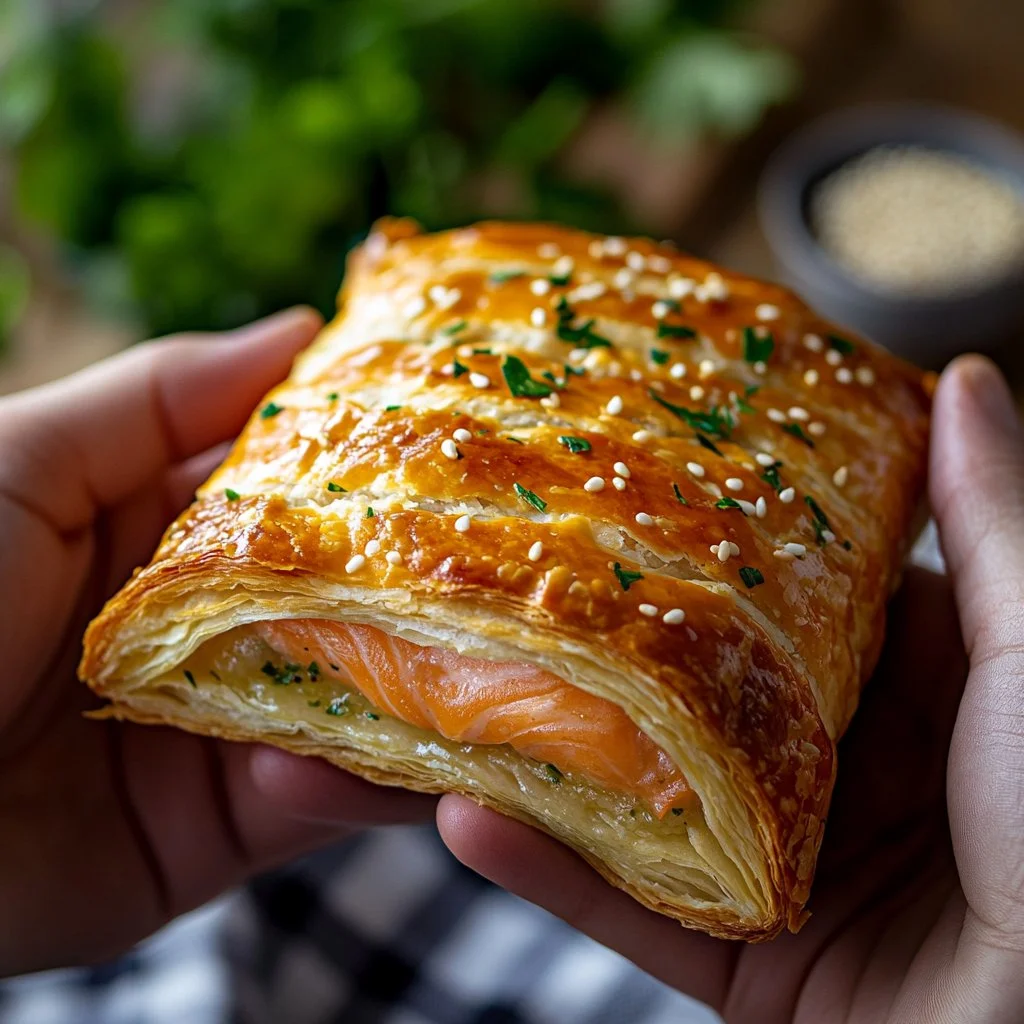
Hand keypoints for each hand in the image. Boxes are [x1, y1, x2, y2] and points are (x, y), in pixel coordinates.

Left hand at [0, 310, 435, 977]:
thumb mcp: (30, 462)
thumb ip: (164, 394)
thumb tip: (302, 327)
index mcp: (168, 537)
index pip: (303, 499)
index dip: (381, 474)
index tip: (470, 448)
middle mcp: (211, 633)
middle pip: (346, 608)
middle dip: (423, 593)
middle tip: (518, 571)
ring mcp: (223, 734)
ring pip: (356, 711)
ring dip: (420, 701)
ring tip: (486, 677)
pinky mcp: (220, 833)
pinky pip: (317, 808)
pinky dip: (356, 787)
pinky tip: (378, 763)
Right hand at [438, 355, 1023, 1021]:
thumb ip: (993, 525)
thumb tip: (955, 381)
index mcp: (914, 696)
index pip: (799, 600)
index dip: (721, 539)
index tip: (639, 476)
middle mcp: (843, 775)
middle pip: (704, 695)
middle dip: (616, 640)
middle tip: (517, 559)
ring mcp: (789, 873)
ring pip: (647, 802)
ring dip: (553, 755)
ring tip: (459, 680)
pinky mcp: (748, 968)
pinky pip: (634, 915)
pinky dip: (550, 873)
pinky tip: (467, 816)